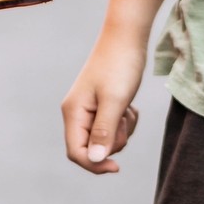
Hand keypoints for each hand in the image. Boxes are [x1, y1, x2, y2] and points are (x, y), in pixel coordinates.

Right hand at [62, 34, 146, 174]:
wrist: (127, 37)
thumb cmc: (120, 65)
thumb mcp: (115, 101)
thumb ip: (104, 132)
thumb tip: (94, 160)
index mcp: (73, 112)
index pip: (76, 152)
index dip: (95, 164)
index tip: (117, 166)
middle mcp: (77, 112)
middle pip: (91, 148)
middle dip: (112, 143)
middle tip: (125, 121)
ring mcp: (89, 108)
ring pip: (104, 138)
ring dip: (121, 132)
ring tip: (128, 110)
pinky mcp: (101, 104)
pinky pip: (112, 126)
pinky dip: (124, 122)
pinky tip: (130, 106)